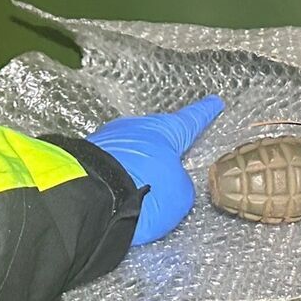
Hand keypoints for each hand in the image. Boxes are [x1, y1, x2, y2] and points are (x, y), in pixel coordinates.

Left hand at [87, 95, 223, 245]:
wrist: (88, 198)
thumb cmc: (143, 190)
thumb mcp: (180, 195)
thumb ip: (182, 185)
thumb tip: (170, 183)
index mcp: (166, 130)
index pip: (192, 120)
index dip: (205, 113)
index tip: (214, 102)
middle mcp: (137, 128)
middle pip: (158, 135)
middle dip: (164, 146)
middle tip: (173, 160)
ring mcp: (108, 139)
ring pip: (132, 150)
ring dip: (138, 165)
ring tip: (142, 187)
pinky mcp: (86, 155)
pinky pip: (111, 164)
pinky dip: (118, 175)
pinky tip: (119, 191)